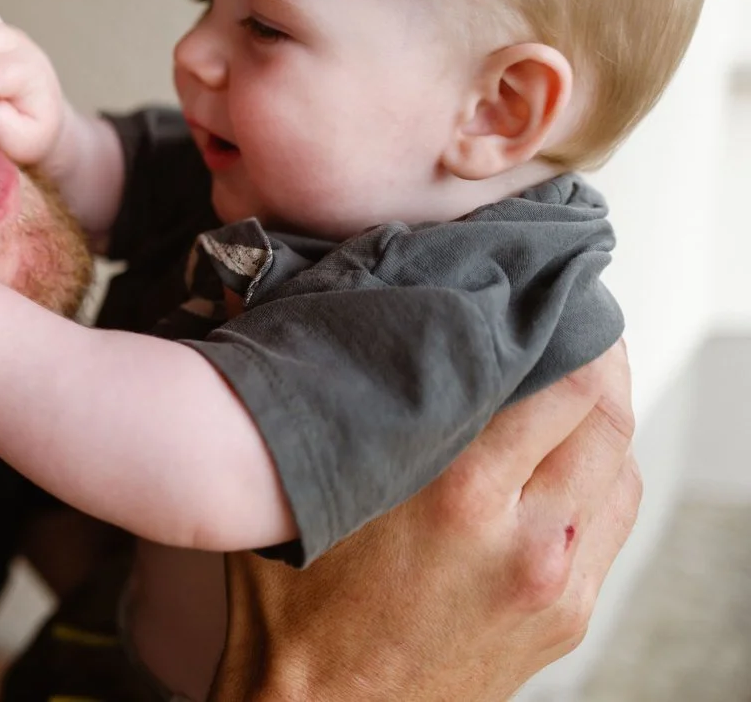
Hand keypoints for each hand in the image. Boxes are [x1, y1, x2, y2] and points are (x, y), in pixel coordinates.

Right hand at [210, 343, 639, 701]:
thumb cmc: (291, 605)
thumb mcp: (294, 491)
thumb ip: (312, 397)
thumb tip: (281, 300)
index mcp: (453, 493)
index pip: (556, 378)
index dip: (559, 322)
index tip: (541, 289)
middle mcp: (520, 536)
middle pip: (603, 412)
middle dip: (591, 355)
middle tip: (563, 316)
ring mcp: (556, 580)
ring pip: (620, 464)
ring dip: (601, 413)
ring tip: (567, 376)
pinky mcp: (567, 613)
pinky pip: (613, 519)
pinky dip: (600, 471)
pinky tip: (565, 451)